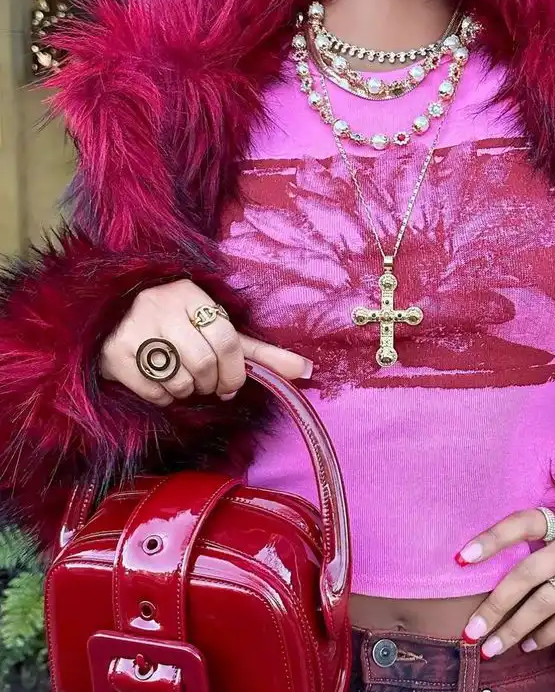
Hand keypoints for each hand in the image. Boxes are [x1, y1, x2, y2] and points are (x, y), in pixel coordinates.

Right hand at [100, 280, 311, 405]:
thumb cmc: (175, 326)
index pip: (227, 338)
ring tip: (180, 378)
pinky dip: (164, 398)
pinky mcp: (114, 354)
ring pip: (180, 381)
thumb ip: (259, 352)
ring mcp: (134, 329)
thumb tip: (309, 371)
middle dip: (211, 384)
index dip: (235, 371)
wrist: (109, 320)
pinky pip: (154, 392)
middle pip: (204, 363)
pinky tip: (158, 382)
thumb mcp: (214, 328)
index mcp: (190, 293)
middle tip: (206, 384)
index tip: (231, 384)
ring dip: (187, 391)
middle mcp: (161, 306)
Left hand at [455, 509, 554, 657]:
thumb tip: (485, 558)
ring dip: (515, 630)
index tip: (461, 559)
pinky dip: (546, 635)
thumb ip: (541, 532)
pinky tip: (528, 645)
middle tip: (470, 631)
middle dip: (495, 606)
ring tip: (491, 649)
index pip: (521, 524)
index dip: (491, 540)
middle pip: (526, 575)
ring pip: (544, 604)